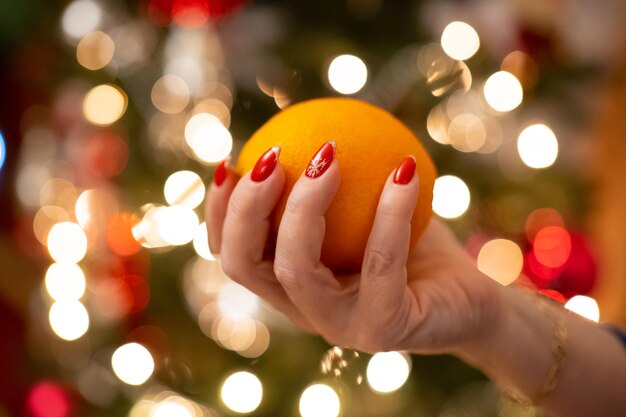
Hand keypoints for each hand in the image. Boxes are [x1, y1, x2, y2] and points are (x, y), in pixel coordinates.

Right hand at [205, 147, 501, 353]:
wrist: (472, 300)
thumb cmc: (417, 247)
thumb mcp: (371, 207)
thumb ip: (337, 182)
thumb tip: (315, 124)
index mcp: (292, 285)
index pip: (235, 254)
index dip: (219, 212)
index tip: (232, 160)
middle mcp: (306, 310)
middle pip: (244, 265)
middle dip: (245, 208)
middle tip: (272, 156)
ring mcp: (342, 326)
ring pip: (296, 269)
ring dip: (304, 206)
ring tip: (328, 155)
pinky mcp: (385, 328)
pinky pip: (379, 262)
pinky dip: (389, 211)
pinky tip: (405, 168)